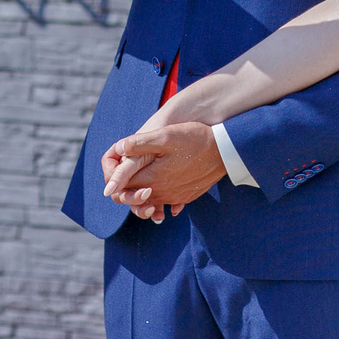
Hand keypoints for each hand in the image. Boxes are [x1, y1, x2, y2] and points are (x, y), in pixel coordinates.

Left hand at [101, 122, 226, 221]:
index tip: (114, 170)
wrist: (225, 151)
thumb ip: (139, 144)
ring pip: (149, 202)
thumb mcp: (165, 136)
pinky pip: (166, 202)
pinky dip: (159, 198)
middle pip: (134, 198)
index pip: (123, 187)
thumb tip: (118, 148)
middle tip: (122, 178)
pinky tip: (161, 186)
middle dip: (126, 189)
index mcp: (152, 178)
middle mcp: (162, 193)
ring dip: (141, 195)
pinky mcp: (185, 197)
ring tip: (139, 183)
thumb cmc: (194, 139)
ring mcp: (175, 197)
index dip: (115, 179)